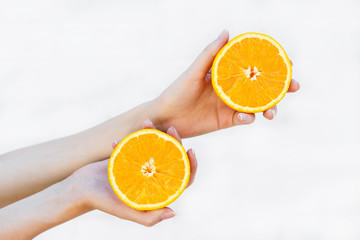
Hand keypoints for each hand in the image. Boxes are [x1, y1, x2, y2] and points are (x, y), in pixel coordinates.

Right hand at [70, 119, 197, 226]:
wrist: (81, 189)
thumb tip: (173, 212)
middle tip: (170, 128)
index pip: (183, 179)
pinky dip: (137, 134)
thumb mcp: (126, 211)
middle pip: (172, 159)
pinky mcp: (131, 154)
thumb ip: (148, 217)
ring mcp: (142, 164)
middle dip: (176, 142)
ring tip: (148, 121)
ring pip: (157, 147)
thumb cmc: (103, 203)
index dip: (191, 165)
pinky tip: (135, 127)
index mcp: (158, 190)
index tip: (190, 149)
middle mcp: (153, 177)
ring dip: (157, 133)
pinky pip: (139, 142)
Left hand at [154, 30, 299, 137]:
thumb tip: (227, 31)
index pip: (253, 66)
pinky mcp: (227, 120)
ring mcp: (231, 105)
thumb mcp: (194, 72)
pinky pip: (244, 119)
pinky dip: (249, 118)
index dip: (272, 64)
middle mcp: (232, 88)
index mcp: (226, 73)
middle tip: (293, 86)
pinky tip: (246, 117)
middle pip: (262, 86)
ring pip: (258, 104)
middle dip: (280, 87)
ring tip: (271, 111)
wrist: (167, 118)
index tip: (288, 62)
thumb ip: (211, 54)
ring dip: (269, 106)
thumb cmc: (177, 91)